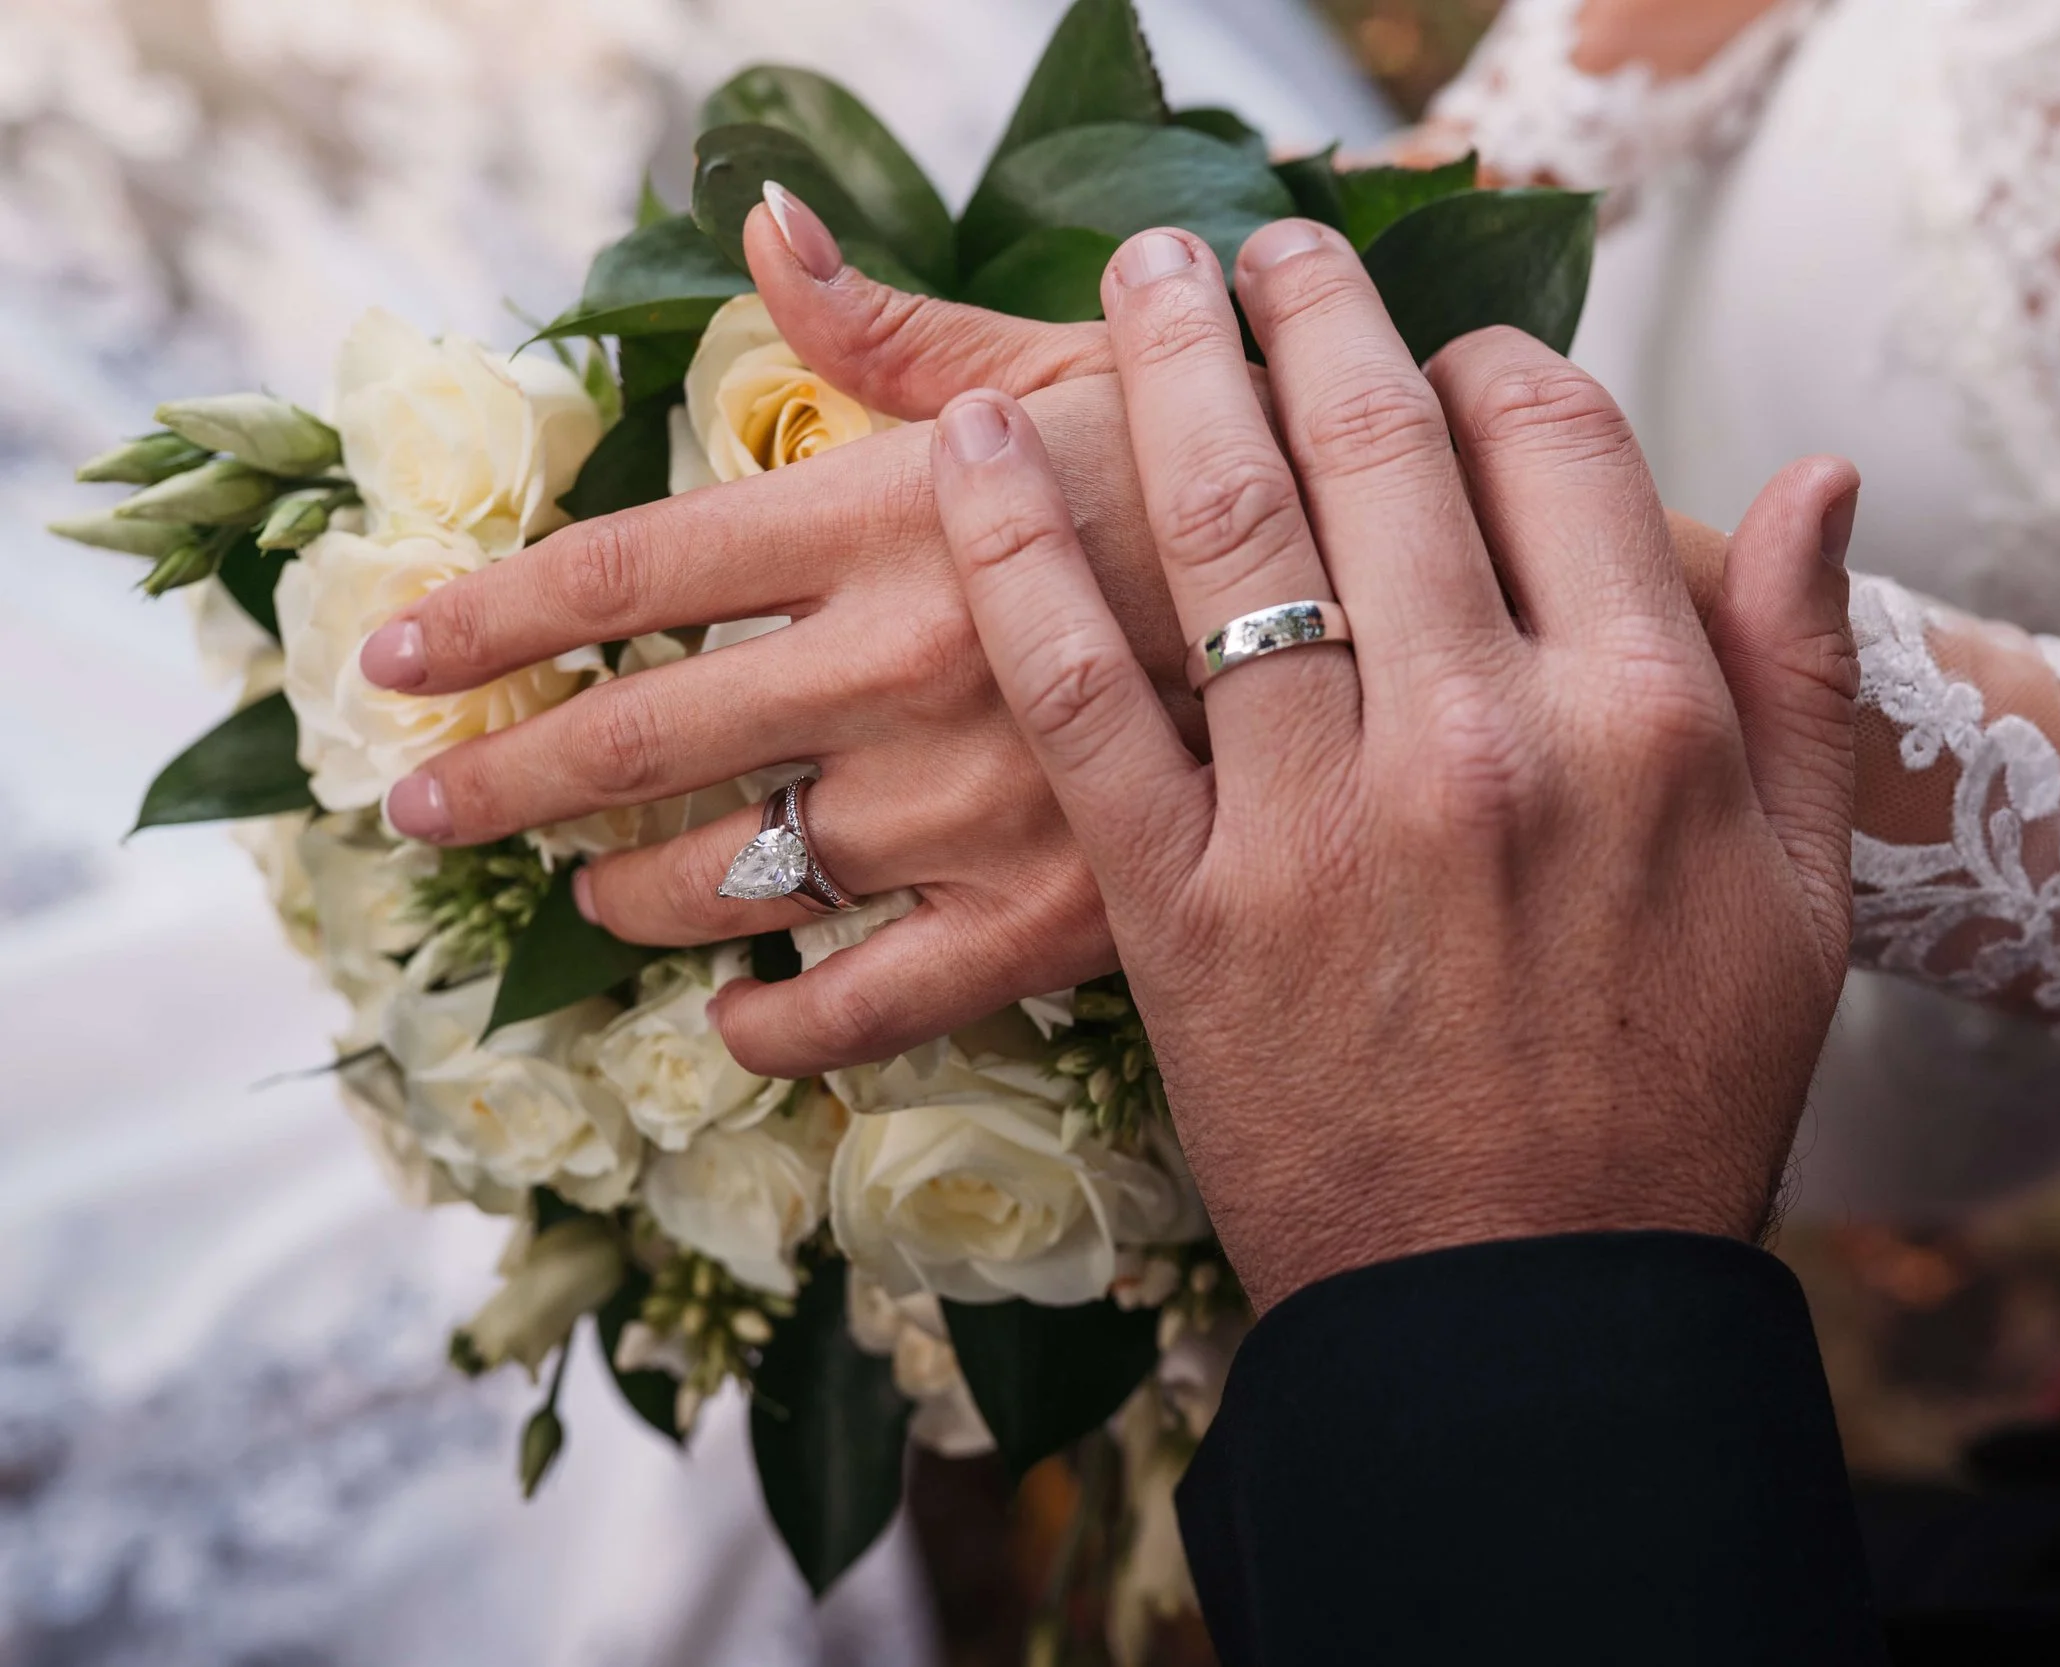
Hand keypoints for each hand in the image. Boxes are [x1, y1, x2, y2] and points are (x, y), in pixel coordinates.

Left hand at [370, 193, 1751, 1078]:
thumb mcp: (1097, 376)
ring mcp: (971, 813)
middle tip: (420, 811)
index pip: (636, 564)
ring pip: (745, 875)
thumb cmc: (1286, 486)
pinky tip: (743, 1030)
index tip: (394, 656)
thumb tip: (765, 230)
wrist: (1464, 657)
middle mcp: (907, 673)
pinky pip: (884, 1004)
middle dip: (513, 776)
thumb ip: (911, 328)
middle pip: (647, 734)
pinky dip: (794, 1024)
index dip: (496, 613)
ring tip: (582, 914)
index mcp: (904, 523)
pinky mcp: (1055, 930)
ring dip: (636, 897)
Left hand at [925, 218, 1861, 1309]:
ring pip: (1228, 532)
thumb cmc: (1672, 1101)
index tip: (1449, 351)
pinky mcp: (1183, 907)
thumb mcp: (1799, 891)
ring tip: (1141, 277)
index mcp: (1645, 715)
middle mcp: (1484, 736)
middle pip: (1379, 445)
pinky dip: (1016, 557)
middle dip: (1312, 310)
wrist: (1523, 1314)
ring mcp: (1321, 818)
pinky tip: (971, 452)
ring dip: (1166, 371)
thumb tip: (1815, 473)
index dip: (1493, 359)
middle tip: (1261, 246)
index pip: (1557, 437)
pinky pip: (1083, 693)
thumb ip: (1801, 668)